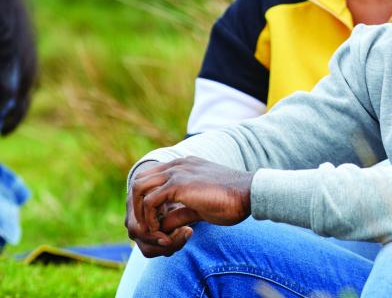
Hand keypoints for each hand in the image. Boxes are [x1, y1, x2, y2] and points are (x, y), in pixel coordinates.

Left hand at [126, 157, 253, 256]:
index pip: (150, 178)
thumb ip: (179, 211)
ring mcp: (177, 172)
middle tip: (147, 227)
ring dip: (139, 212)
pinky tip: (161, 232)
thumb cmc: (231, 201)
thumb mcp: (199, 206)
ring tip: (151, 231)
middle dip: (136, 206)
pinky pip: (149, 202)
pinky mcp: (178, 184)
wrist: (249, 194)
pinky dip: (149, 220)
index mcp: (184, 166)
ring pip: (138, 188)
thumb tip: (161, 225)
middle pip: (139, 180)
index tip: (154, 222)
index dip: (146, 201)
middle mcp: (177, 165)